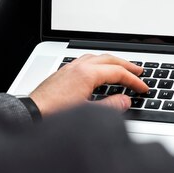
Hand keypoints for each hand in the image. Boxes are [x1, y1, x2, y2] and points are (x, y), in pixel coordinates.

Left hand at [29, 54, 147, 115]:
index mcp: (87, 74)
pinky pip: (84, 61)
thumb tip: (124, 100)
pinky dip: (96, 63)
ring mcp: (69, 68)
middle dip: (126, 65)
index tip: (142, 87)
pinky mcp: (62, 73)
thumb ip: (110, 106)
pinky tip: (97, 70)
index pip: (118, 73)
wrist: (31, 115)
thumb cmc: (55, 114)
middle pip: (109, 59)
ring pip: (96, 57)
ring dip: (111, 61)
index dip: (133, 80)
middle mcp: (78, 67)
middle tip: (139, 71)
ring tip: (120, 67)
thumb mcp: (88, 112)